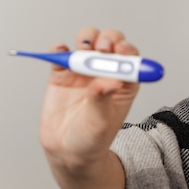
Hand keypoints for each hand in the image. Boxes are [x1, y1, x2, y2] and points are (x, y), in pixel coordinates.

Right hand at [39, 27, 140, 166]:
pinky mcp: (61, 74)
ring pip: (87, 43)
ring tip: (84, 47)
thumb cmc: (93, 138)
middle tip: (102, 48)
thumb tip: (109, 82)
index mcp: (124, 83)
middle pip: (110, 43)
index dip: (127, 50)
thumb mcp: (102, 122)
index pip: (130, 58)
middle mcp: (105, 72)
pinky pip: (60, 55)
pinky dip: (58, 48)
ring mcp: (83, 71)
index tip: (120, 50)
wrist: (68, 151)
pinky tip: (60, 50)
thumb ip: (104, 100)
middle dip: (108, 39)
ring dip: (87, 38)